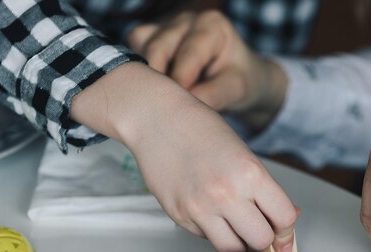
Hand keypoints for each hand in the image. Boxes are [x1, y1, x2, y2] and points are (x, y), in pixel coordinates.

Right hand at [70, 62, 296, 251]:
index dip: (286, 232)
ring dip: (239, 244)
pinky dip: (214, 232)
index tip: (284, 237)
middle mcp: (226, 193)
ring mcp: (200, 208)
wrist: (157, 120)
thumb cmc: (201, 130)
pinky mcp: (180, 216)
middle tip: (259, 232)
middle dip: (264, 240)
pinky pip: (207, 238)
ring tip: (237, 229)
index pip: (284, 218)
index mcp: (250, 173)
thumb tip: (288, 219)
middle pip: (261, 241)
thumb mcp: (246, 156)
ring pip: (233, 251)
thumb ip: (266, 191)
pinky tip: (210, 212)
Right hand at [128, 10, 286, 129]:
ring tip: (160, 102)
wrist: (236, 80)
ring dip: (147, 77)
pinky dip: (139, 74)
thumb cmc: (238, 81)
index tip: (180, 109)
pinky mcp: (149, 39)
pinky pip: (132, 52)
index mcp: (211, 25)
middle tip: (164, 111)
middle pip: (158, 49)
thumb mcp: (235, 90)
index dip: (181, 84)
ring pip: (141, 49)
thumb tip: (182, 108)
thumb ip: (212, 96)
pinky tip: (153, 92)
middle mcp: (186, 20)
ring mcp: (165, 27)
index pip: (187, 55)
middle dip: (160, 82)